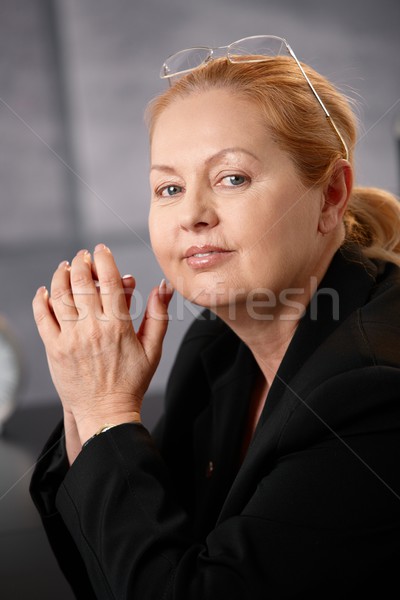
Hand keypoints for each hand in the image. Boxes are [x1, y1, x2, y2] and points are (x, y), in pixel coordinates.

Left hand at [32, 244, 172, 443]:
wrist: (107, 412)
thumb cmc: (132, 381)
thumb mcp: (153, 349)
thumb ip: (158, 315)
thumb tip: (163, 286)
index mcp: (119, 325)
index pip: (109, 280)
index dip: (104, 259)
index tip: (101, 250)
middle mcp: (93, 328)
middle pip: (82, 282)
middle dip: (81, 262)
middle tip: (83, 257)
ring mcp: (71, 338)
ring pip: (60, 295)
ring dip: (61, 275)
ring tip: (65, 268)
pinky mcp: (55, 349)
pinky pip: (42, 317)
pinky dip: (41, 299)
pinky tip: (46, 291)